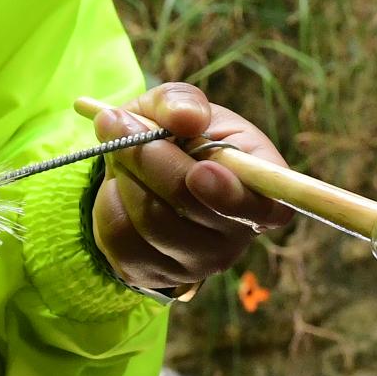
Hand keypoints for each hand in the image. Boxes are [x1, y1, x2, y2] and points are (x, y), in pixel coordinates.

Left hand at [81, 82, 292, 298]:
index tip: (200, 170)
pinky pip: (121, 236)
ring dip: (124, 173)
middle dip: (149, 156)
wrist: (142, 172)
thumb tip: (187, 118)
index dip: (233, 194)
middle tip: (114, 121)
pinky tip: (119, 184)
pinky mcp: (154, 273)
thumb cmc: (177, 135)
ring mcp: (197, 263)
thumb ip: (183, 101)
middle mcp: (236, 235)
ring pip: (151, 220)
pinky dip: (110, 198)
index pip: (266, 208)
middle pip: (192, 206)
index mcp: (260, 189)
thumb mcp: (180, 105)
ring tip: (117, 146)